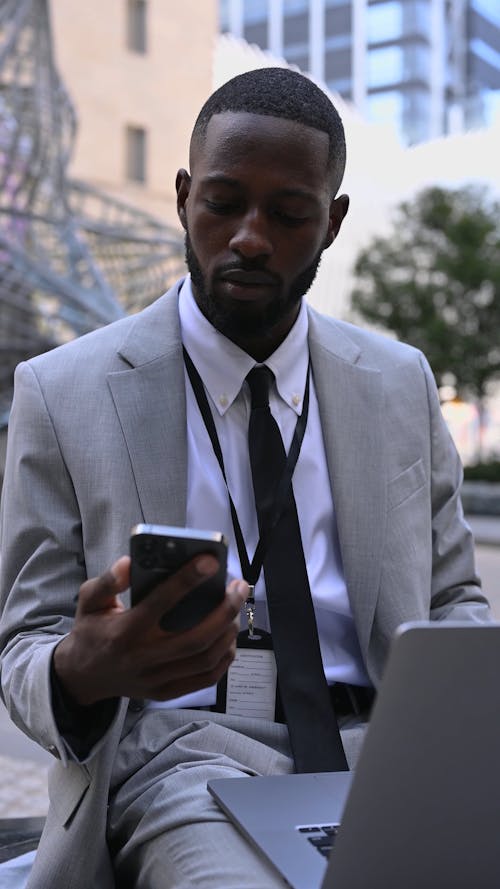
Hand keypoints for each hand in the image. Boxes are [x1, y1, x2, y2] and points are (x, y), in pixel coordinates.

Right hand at [53, 555, 246, 706]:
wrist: (82, 676)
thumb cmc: (91, 631)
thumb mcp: (89, 601)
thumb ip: (108, 581)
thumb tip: (130, 563)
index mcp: (124, 631)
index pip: (160, 602)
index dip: (187, 580)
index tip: (210, 561)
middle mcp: (142, 658)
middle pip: (195, 637)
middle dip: (224, 609)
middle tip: (239, 586)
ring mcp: (155, 679)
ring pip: (204, 659)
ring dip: (228, 633)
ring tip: (236, 608)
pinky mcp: (164, 692)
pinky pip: (204, 679)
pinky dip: (224, 658)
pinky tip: (229, 638)